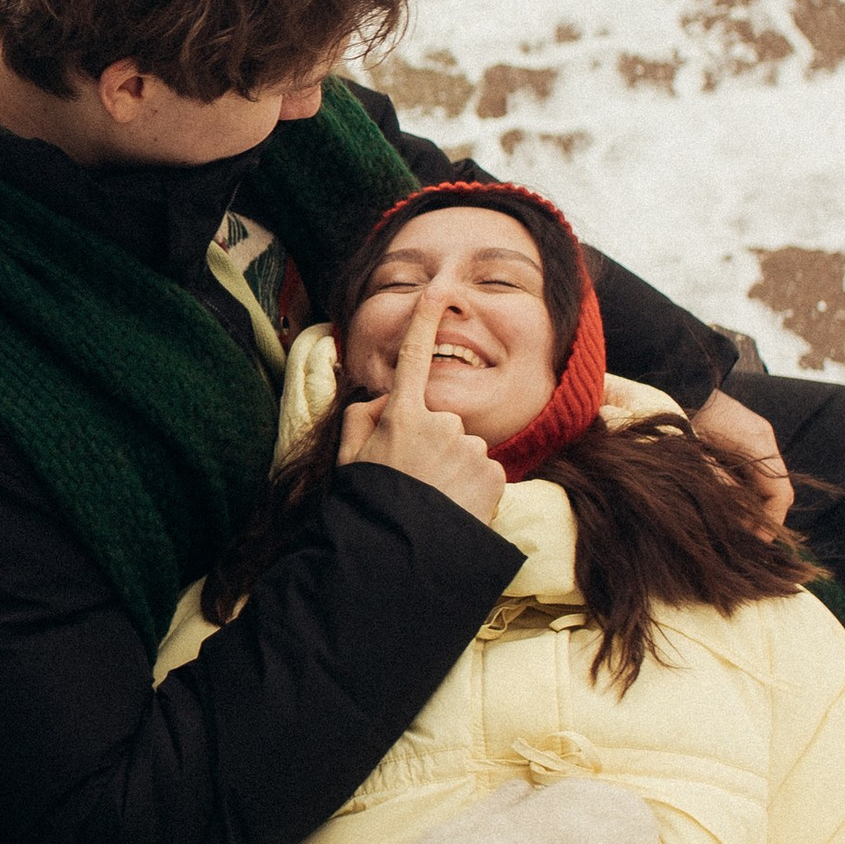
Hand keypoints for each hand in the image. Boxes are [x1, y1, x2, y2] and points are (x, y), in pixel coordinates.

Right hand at [337, 293, 504, 524]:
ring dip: (455, 468)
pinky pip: (485, 472)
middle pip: (443, 422)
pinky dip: (474, 487)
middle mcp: (441, 423)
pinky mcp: (495, 473)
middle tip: (415, 479)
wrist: (402, 553)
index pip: (413, 358)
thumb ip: (363, 418)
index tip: (438, 291)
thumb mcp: (349, 458)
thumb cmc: (370, 504)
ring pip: (466, 448)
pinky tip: (454, 506)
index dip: (425, 322)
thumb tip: (384, 402)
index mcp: (402, 415)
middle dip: (434, 444)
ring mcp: (470, 447)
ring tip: (435, 499)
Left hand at [692, 385, 794, 535]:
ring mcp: (755, 435)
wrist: (676, 380)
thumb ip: (718, 484)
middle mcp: (762, 439)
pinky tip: (722, 500)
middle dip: (760, 516)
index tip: (753, 542)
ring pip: (763, 482)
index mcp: (757, 443)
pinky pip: (752, 469)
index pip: (780, 495)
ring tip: (728, 522)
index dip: (769, 523)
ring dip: (750, 504)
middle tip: (738, 537)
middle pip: (775, 490)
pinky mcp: (743, 435)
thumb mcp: (695, 456)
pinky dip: (742, 488)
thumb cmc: (680, 416)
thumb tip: (735, 517)